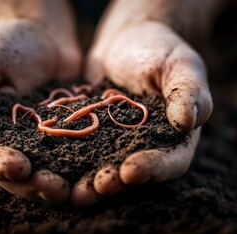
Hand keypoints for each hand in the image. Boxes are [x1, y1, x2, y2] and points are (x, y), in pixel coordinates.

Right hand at [0, 19, 80, 202]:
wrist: (44, 37)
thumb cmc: (5, 46)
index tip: (17, 166)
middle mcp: (14, 146)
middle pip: (21, 176)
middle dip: (36, 185)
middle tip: (55, 188)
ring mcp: (45, 145)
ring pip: (52, 172)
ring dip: (65, 183)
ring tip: (80, 189)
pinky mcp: (71, 137)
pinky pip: (80, 154)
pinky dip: (90, 165)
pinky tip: (102, 169)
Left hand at [70, 21, 212, 205]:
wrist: (127, 39)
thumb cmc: (160, 49)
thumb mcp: (180, 63)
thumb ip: (187, 91)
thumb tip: (187, 122)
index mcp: (174, 137)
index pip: (170, 161)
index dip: (152, 170)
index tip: (131, 172)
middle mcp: (144, 147)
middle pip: (132, 175)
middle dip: (113, 184)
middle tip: (93, 190)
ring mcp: (115, 143)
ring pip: (102, 168)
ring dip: (86, 182)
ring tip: (69, 191)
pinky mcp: (91, 134)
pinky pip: (79, 149)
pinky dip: (66, 159)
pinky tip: (49, 166)